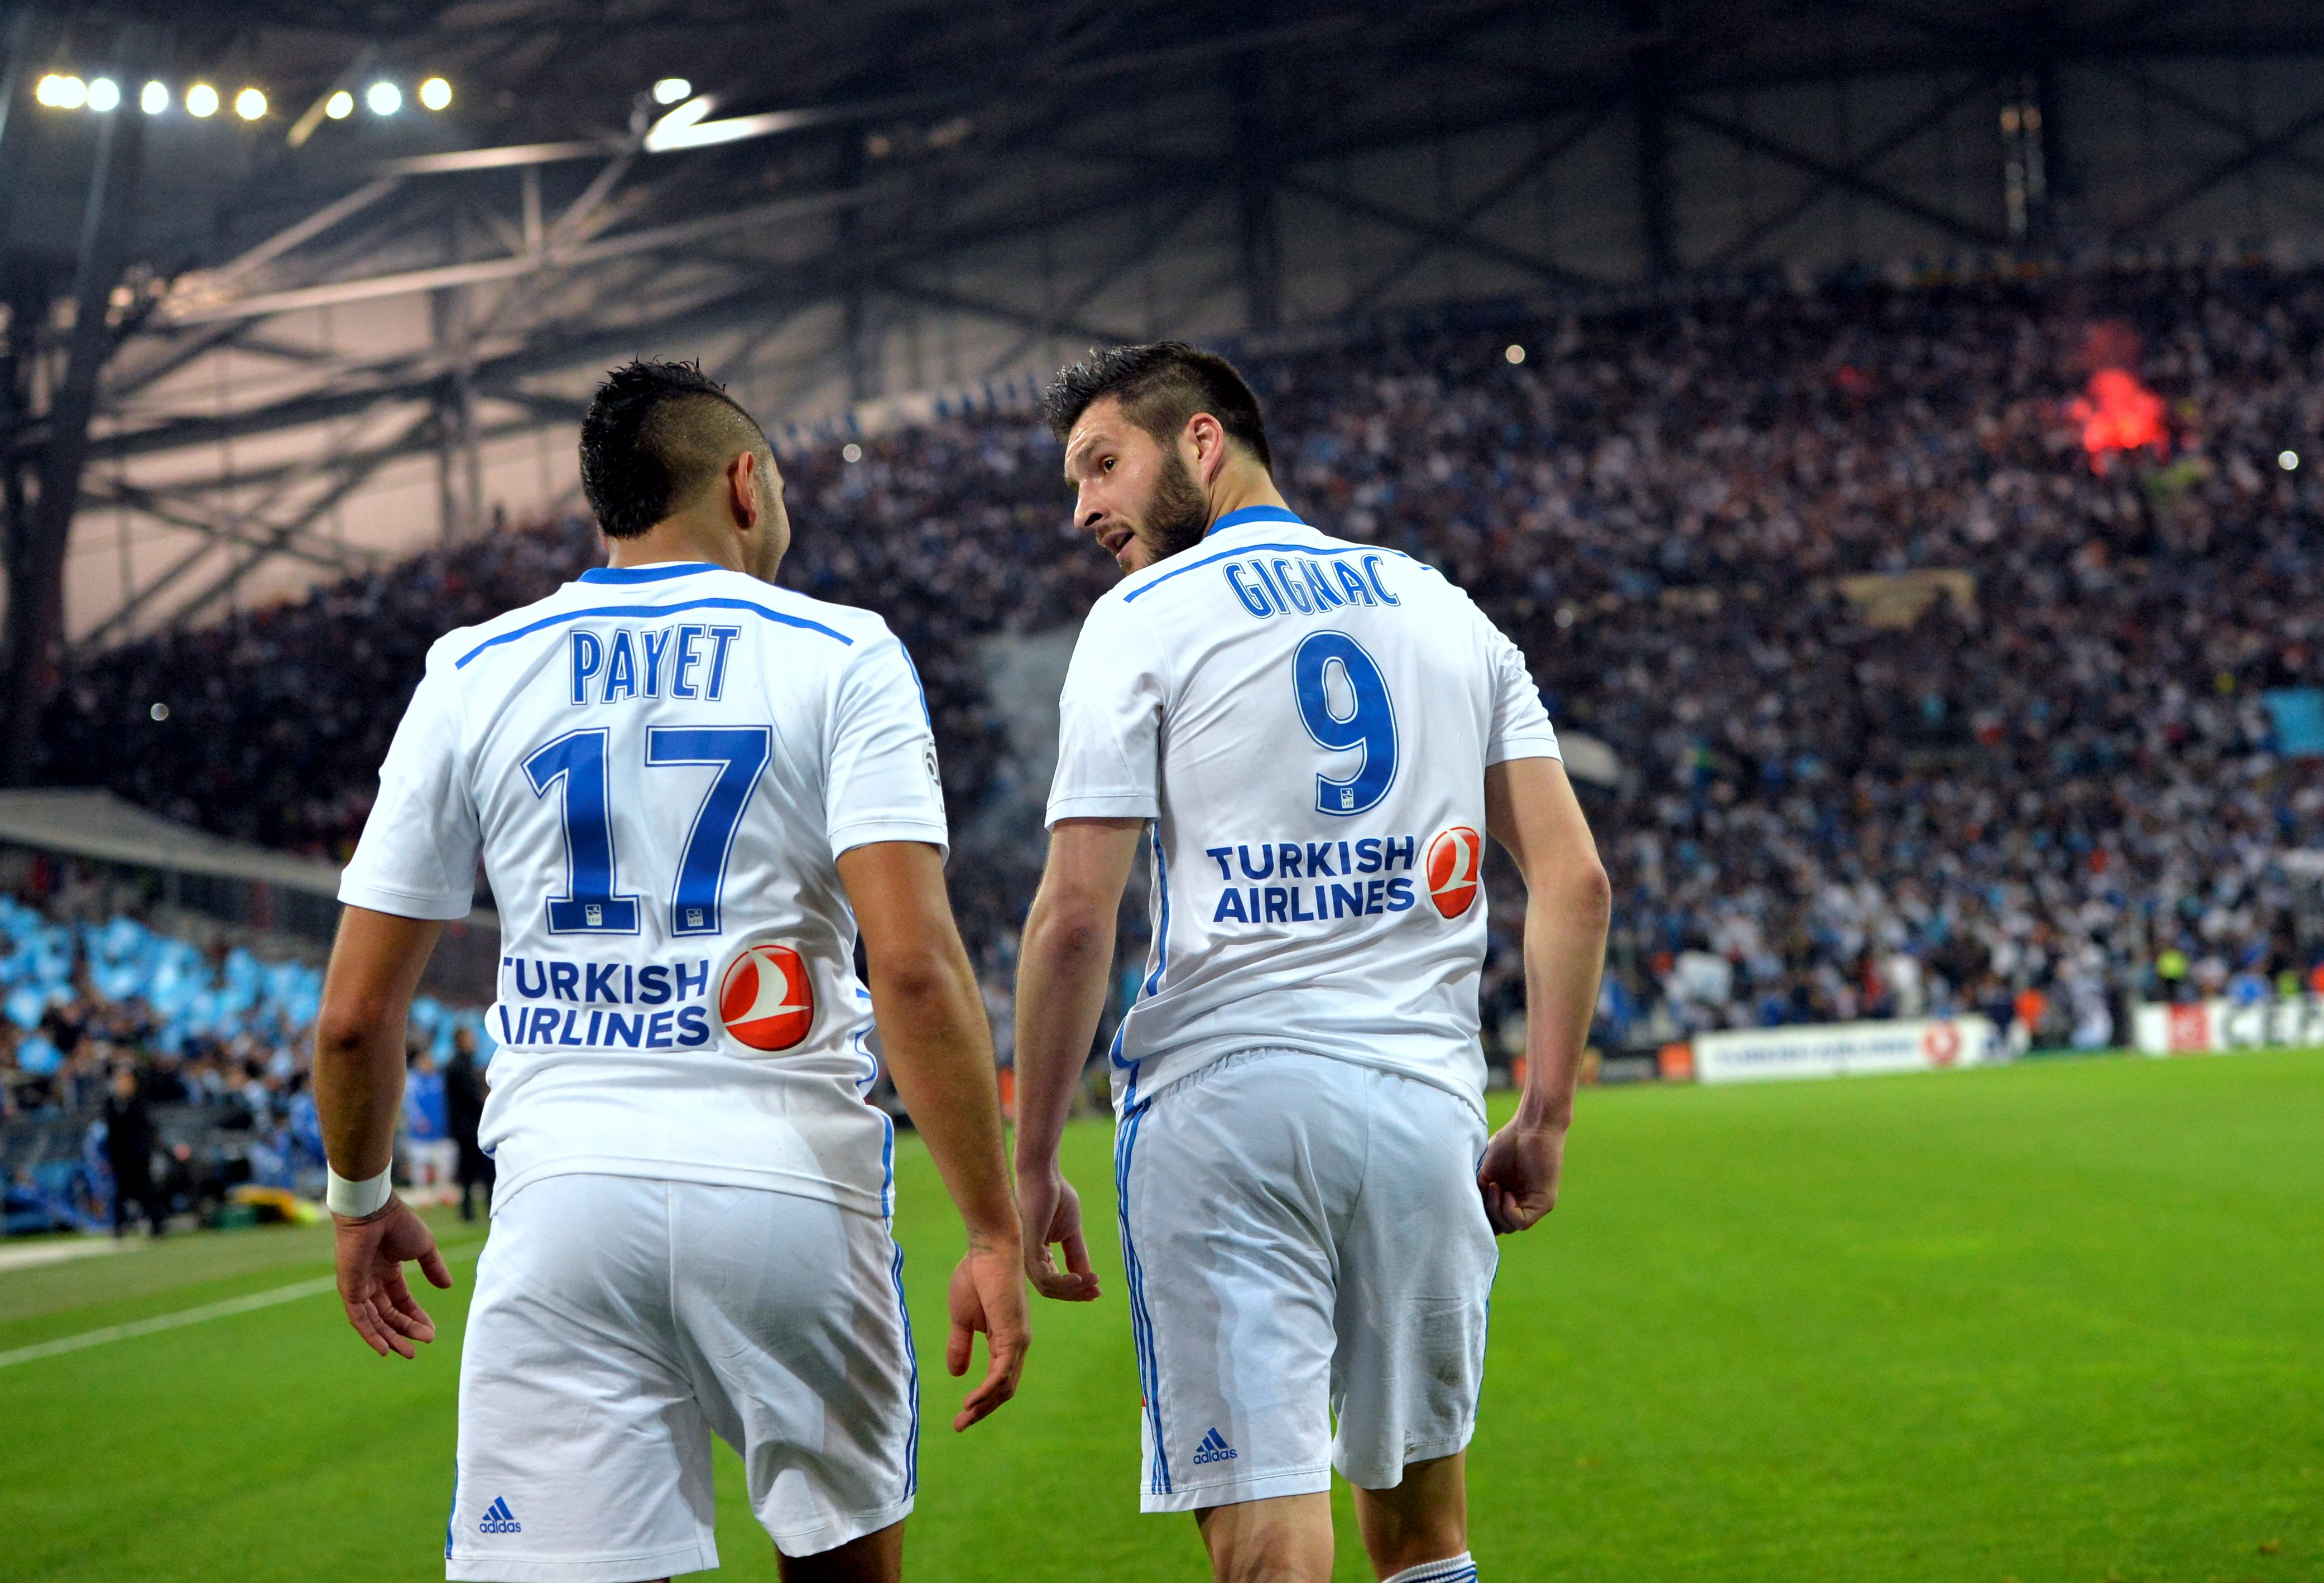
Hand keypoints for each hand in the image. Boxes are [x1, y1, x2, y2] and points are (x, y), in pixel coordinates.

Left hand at [333, 1198, 451, 1358]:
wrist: (374, 1211)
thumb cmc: (398, 1223)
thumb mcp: (424, 1247)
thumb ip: (434, 1268)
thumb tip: (447, 1287)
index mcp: (388, 1270)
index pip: (402, 1301)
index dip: (417, 1316)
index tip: (431, 1330)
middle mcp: (371, 1282)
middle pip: (390, 1315)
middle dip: (407, 1330)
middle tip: (424, 1343)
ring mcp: (359, 1287)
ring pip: (375, 1321)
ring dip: (391, 1337)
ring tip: (409, 1352)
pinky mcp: (349, 1290)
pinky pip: (359, 1319)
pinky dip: (370, 1335)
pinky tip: (384, 1349)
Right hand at [945, 1235, 1030, 1431]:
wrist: (988, 1250)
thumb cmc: (976, 1277)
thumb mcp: (962, 1320)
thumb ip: (960, 1346)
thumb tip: (957, 1374)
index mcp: (1007, 1340)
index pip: (998, 1381)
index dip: (980, 1401)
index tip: (961, 1417)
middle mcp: (1017, 1344)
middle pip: (1004, 1390)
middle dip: (982, 1411)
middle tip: (959, 1426)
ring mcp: (1018, 1341)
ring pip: (1004, 1386)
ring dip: (983, 1406)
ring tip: (963, 1419)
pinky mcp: (1013, 1335)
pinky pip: (1001, 1373)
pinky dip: (986, 1391)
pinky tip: (971, 1402)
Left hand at [1016, 1162, 1100, 1300]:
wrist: (1044, 1174)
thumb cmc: (1056, 1196)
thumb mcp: (1071, 1231)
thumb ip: (1077, 1254)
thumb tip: (1088, 1277)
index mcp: (1037, 1255)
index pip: (1054, 1283)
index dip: (1076, 1290)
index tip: (1098, 1289)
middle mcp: (1027, 1258)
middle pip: (1051, 1290)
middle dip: (1076, 1294)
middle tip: (1097, 1292)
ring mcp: (1025, 1255)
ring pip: (1048, 1288)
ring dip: (1074, 1289)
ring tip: (1092, 1280)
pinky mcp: (1027, 1249)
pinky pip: (1045, 1278)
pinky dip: (1064, 1283)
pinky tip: (1080, 1278)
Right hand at [1476, 1117, 1567, 1234]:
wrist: (1532, 1127)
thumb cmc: (1509, 1142)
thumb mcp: (1485, 1171)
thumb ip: (1479, 1191)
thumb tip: (1467, 1211)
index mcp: (1504, 1195)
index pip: (1489, 1218)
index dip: (1478, 1213)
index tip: (1470, 1197)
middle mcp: (1518, 1202)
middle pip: (1497, 1226)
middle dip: (1485, 1213)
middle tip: (1484, 1190)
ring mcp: (1530, 1204)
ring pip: (1508, 1227)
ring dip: (1496, 1210)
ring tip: (1494, 1186)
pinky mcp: (1543, 1203)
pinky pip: (1522, 1222)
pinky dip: (1508, 1212)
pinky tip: (1505, 1193)